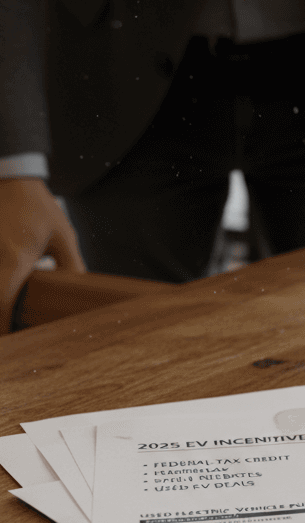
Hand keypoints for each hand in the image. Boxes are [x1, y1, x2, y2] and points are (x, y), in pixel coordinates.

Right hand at [0, 179, 85, 333]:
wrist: (9, 178)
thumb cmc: (36, 206)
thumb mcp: (62, 237)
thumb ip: (71, 267)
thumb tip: (78, 292)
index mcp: (12, 262)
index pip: (2, 306)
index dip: (5, 330)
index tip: (13, 345)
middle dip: (2, 320)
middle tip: (16, 335)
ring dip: (3, 301)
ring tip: (13, 315)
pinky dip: (0, 286)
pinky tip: (9, 294)